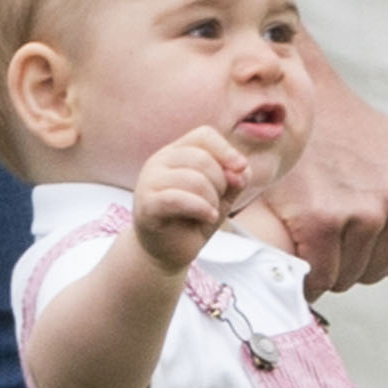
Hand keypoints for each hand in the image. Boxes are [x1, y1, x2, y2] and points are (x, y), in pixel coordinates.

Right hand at [133, 127, 246, 273]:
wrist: (167, 252)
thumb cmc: (194, 220)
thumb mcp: (221, 197)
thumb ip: (234, 179)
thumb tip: (241, 169)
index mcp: (176, 153)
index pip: (204, 136)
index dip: (226, 149)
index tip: (241, 168)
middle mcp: (159, 162)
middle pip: (201, 158)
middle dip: (221, 182)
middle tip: (217, 202)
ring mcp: (149, 181)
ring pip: (192, 178)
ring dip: (212, 199)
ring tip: (210, 213)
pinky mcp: (146, 205)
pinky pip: (177, 199)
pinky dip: (200, 208)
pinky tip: (208, 217)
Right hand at [265, 50, 387, 294]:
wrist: (300, 100)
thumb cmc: (347, 133)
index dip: (384, 260)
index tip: (363, 243)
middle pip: (377, 273)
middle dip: (351, 258)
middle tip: (330, 224)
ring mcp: (366, 212)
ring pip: (347, 277)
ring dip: (326, 262)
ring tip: (313, 225)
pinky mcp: (323, 219)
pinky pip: (320, 276)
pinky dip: (304, 271)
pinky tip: (297, 245)